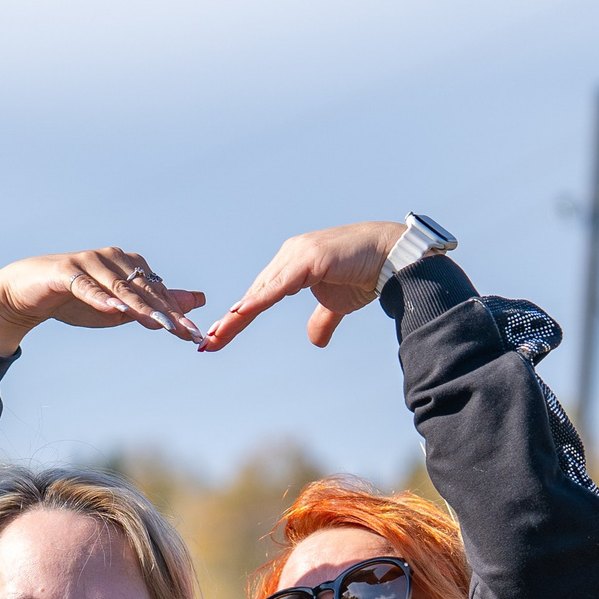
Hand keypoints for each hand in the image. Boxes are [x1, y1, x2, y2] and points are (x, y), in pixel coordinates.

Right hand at [0, 249, 205, 355]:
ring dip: (140, 307)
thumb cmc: (75, 300)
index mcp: (129, 265)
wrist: (26, 292)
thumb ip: (155, 304)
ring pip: (120, 287)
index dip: (178, 313)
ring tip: (159, 324)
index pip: (158, 292)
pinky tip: (116, 310)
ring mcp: (89, 263)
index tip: (196, 335)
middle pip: (144, 289)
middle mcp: (112, 258)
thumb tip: (196, 302)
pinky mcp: (65, 272)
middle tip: (186, 332)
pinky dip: (101, 298)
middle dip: (166, 313)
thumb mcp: (120, 308)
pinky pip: (86, 287)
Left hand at [200, 221, 408, 351]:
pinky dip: (258, 301)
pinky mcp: (309, 258)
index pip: (259, 295)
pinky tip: (240, 314)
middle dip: (230, 321)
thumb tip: (314, 340)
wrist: (392, 258)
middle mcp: (289, 255)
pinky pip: (278, 286)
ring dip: (237, 316)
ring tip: (217, 336)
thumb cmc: (365, 276)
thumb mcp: (336, 305)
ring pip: (261, 291)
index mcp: (291, 265)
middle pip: (253, 293)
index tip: (219, 338)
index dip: (240, 317)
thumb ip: (321, 319)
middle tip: (206, 344)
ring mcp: (297, 254)